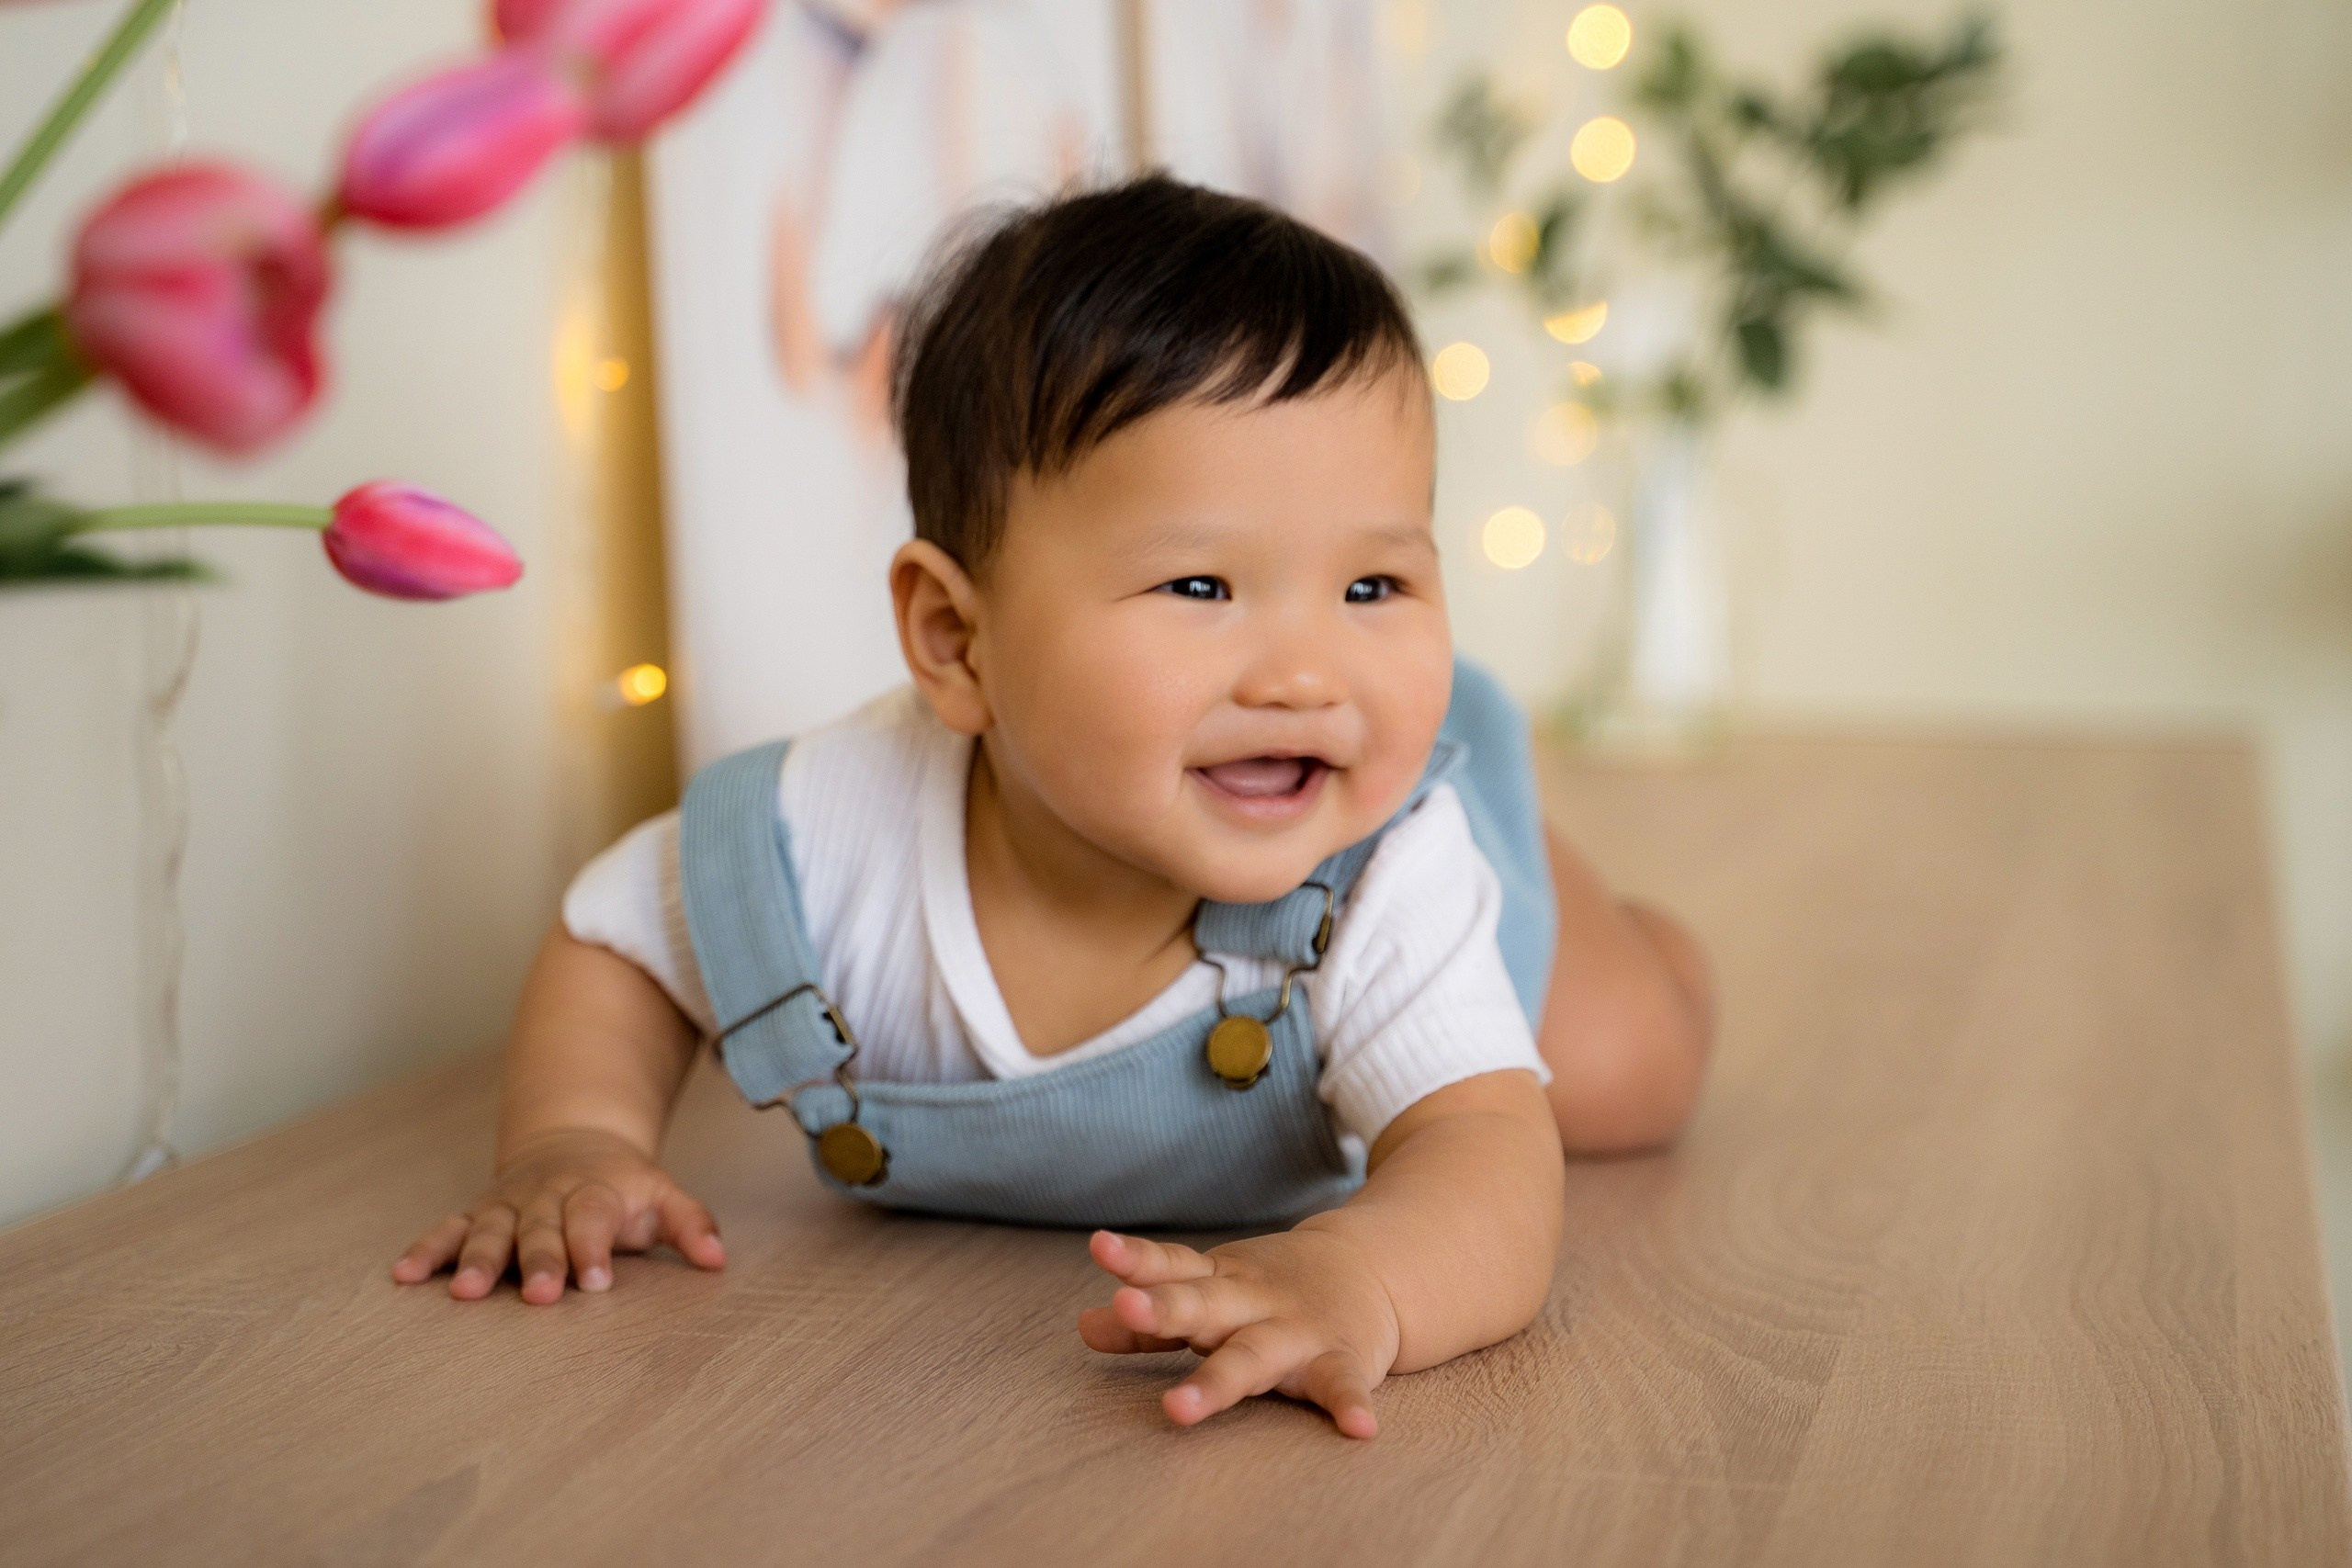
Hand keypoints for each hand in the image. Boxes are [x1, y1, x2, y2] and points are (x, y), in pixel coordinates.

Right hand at [390, 1127, 724, 1302]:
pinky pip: (448, 1229)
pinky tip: (403, 1276)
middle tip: (539, 1296)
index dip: (594, 1247)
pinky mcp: (477, 1213)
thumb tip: (718, 1260)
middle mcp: (547, 1197)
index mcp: (596, 1192)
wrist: (574, 1142)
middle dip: (540, 1261)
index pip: (595, 1217)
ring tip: (463, 1292)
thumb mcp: (662, 1196)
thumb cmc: (623, 1188)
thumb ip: (690, 1224)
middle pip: (541, 1229)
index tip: (597, 1281)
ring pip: (490, 1230)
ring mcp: (508, 1205)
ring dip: (477, 1259)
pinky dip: (426, 1250)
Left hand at [1077, 1226, 1400, 1438]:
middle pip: (1202, 1305)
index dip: (1135, 1261)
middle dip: (1164, 1309)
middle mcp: (1252, 1302)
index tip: (1098, 1247)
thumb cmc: (1270, 1293)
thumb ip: (1150, 1322)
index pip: (1171, 1266)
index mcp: (1219, 1283)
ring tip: (1176, 1408)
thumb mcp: (1212, 1292)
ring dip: (1216, 1381)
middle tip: (1124, 1306)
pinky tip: (1359, 1430)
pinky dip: (1351, 1406)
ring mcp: (1296, 1332)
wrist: (1373, 1268)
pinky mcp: (1340, 1361)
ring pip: (1252, 1356)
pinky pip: (1342, 1387)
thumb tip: (1084, 1327)